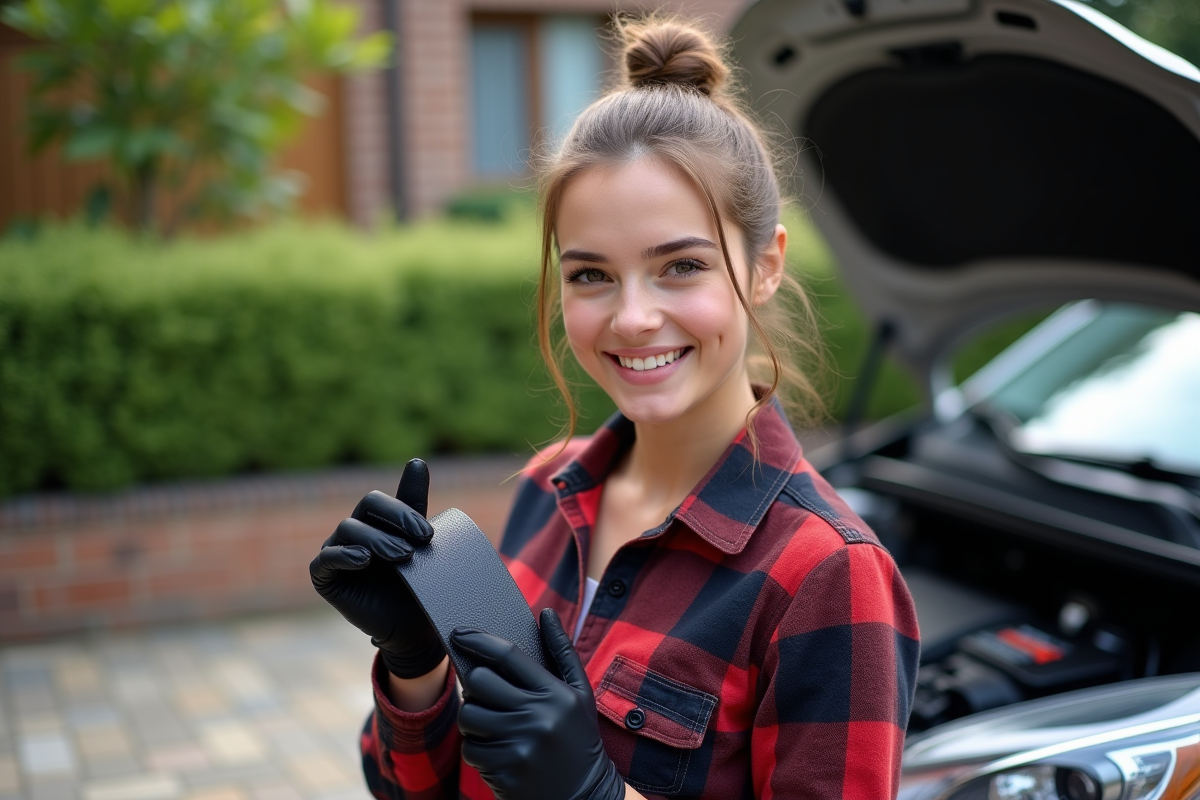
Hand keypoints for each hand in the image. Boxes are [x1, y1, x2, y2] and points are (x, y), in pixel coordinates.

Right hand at [309, 458, 445, 678]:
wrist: (411, 627)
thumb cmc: (417, 583)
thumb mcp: (420, 544)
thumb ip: (413, 504)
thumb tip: (416, 461)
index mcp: (374, 520)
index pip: (380, 500)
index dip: (402, 511)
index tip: (429, 533)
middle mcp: (353, 531)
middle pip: (365, 507)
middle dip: (395, 520)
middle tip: (420, 543)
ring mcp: (335, 552)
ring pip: (349, 529)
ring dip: (378, 541)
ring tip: (403, 558)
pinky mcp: (324, 577)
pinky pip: (326, 560)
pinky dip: (344, 556)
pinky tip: (364, 560)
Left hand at [453, 609, 624, 799]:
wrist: (586, 796)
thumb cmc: (579, 738)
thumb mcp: (580, 693)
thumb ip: (562, 651)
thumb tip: (545, 612)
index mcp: (556, 694)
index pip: (508, 655)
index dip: (479, 640)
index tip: (459, 633)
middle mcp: (538, 718)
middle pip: (480, 682)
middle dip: (475, 684)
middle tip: (484, 692)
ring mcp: (519, 747)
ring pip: (469, 716)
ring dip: (473, 718)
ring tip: (493, 723)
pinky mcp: (504, 772)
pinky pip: (470, 749)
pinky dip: (477, 748)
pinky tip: (498, 751)